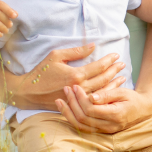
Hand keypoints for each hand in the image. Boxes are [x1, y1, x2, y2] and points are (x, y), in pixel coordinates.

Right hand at [7, 45, 125, 110]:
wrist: (28, 92)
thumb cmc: (41, 72)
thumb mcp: (56, 56)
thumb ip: (76, 51)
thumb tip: (93, 46)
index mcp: (76, 75)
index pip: (98, 67)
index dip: (109, 60)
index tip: (116, 55)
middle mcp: (80, 88)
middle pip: (103, 79)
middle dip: (114, 71)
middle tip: (122, 64)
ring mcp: (78, 98)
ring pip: (101, 92)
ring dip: (113, 84)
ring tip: (122, 77)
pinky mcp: (75, 105)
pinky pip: (94, 100)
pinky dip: (104, 95)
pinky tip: (110, 90)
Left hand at [55, 85, 151, 133]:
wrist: (142, 109)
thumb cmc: (132, 98)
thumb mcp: (122, 92)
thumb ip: (107, 94)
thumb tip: (91, 97)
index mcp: (115, 115)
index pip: (91, 109)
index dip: (81, 98)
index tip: (75, 86)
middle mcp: (109, 126)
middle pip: (84, 118)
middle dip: (72, 103)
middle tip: (67, 89)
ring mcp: (104, 131)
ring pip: (81, 126)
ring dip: (69, 112)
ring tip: (60, 99)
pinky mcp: (100, 131)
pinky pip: (83, 128)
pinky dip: (72, 118)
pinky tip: (65, 108)